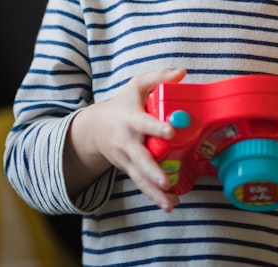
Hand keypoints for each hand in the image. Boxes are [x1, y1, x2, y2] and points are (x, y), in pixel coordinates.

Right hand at [65, 68, 185, 210]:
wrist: (95, 128)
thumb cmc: (123, 104)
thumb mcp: (136, 86)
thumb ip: (158, 77)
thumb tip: (182, 72)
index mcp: (130, 119)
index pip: (144, 123)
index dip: (156, 127)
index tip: (170, 132)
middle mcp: (127, 141)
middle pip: (139, 158)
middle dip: (152, 171)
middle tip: (165, 181)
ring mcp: (126, 158)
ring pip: (139, 177)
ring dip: (153, 192)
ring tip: (169, 203)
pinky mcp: (128, 169)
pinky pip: (141, 184)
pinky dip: (153, 196)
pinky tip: (168, 205)